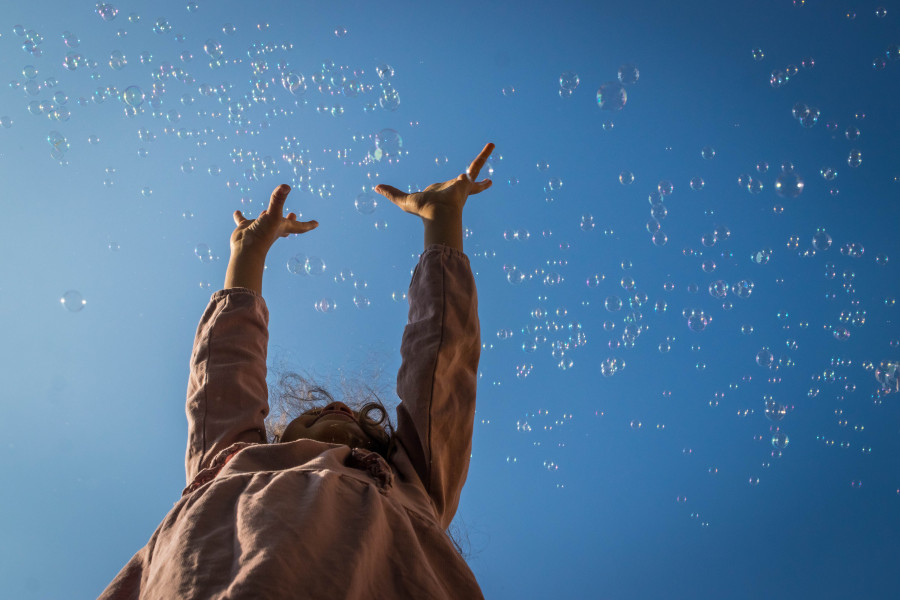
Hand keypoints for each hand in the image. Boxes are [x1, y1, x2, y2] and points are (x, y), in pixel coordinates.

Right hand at [231, 184, 317, 255]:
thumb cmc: (262, 234)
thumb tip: (286, 186)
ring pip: (263, 221)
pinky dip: (239, 216)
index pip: (299, 226)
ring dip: (265, 216)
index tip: (317, 224)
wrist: (245, 249)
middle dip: (289, 220)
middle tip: (294, 214)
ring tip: (265, 211)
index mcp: (282, 227)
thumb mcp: (272, 214)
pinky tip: (237, 211)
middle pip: (284, 224)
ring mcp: (259, 228)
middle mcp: (272, 228)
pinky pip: (242, 220)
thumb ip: (278, 200)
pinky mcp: (245, 228)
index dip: (308, 224)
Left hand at [374, 142, 493, 220]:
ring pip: (475, 169)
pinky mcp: (467, 180)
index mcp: (443, 194)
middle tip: (486, 181)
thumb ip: (391, 193)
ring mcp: (463, 185)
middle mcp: (455, 189)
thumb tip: (375, 187)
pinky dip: (483, 154)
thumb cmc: (423, 211)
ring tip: (491, 145)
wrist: (438, 214)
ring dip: (483, 157)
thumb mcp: (403, 200)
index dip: (448, 189)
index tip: (455, 188)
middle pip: (466, 183)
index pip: (446, 189)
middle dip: (475, 183)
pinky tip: (491, 144)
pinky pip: (476, 165)